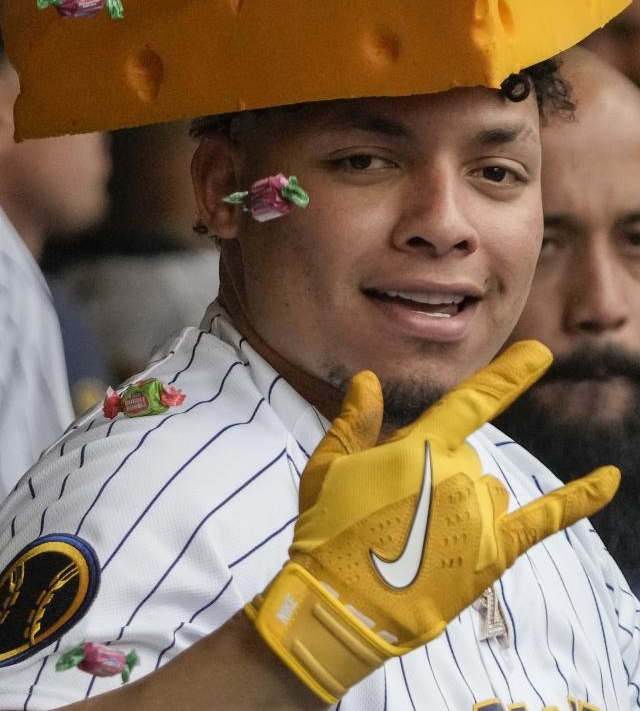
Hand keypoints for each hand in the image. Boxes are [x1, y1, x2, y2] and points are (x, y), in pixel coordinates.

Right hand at [246, 341, 619, 704]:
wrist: (341, 604)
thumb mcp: (329, 466)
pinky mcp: (494, 551)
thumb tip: (369, 378)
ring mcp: (481, 514)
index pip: (474, 401)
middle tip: (397, 512)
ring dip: (463, 500)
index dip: (509, 375)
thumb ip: (355, 420)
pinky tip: (609, 478)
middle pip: (467, 457)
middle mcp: (460, 474)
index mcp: (420, 447)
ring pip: (489, 489)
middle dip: (436, 475)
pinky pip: (545, 518)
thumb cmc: (329, 531)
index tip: (540, 353)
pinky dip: (579, 497)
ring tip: (420, 536)